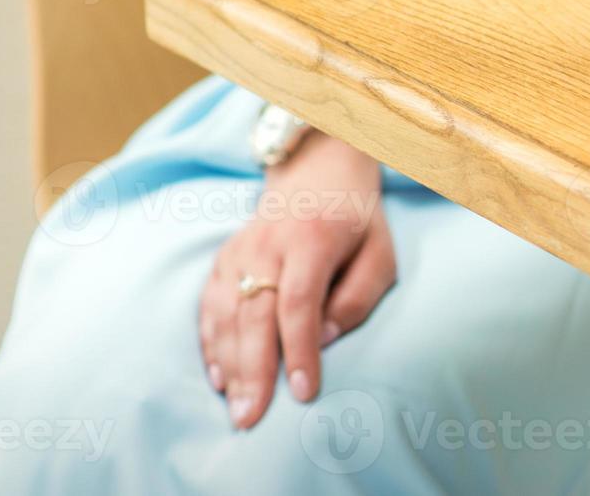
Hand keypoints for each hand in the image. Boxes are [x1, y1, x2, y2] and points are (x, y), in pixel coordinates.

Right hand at [199, 134, 394, 429]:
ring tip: (237, 408)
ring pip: (226, 314)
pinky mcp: (224, 259)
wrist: (316, 171)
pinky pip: (210, 307)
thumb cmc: (356, 222)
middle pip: (255, 313)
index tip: (304, 391)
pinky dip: (211, 344)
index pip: (299, 302)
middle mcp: (268, 244)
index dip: (300, 349)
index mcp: (312, 239)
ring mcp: (240, 250)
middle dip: (254, 370)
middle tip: (252, 417)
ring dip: (229, 365)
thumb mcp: (379, 253)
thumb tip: (326, 340)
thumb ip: (358, 297)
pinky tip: (220, 378)